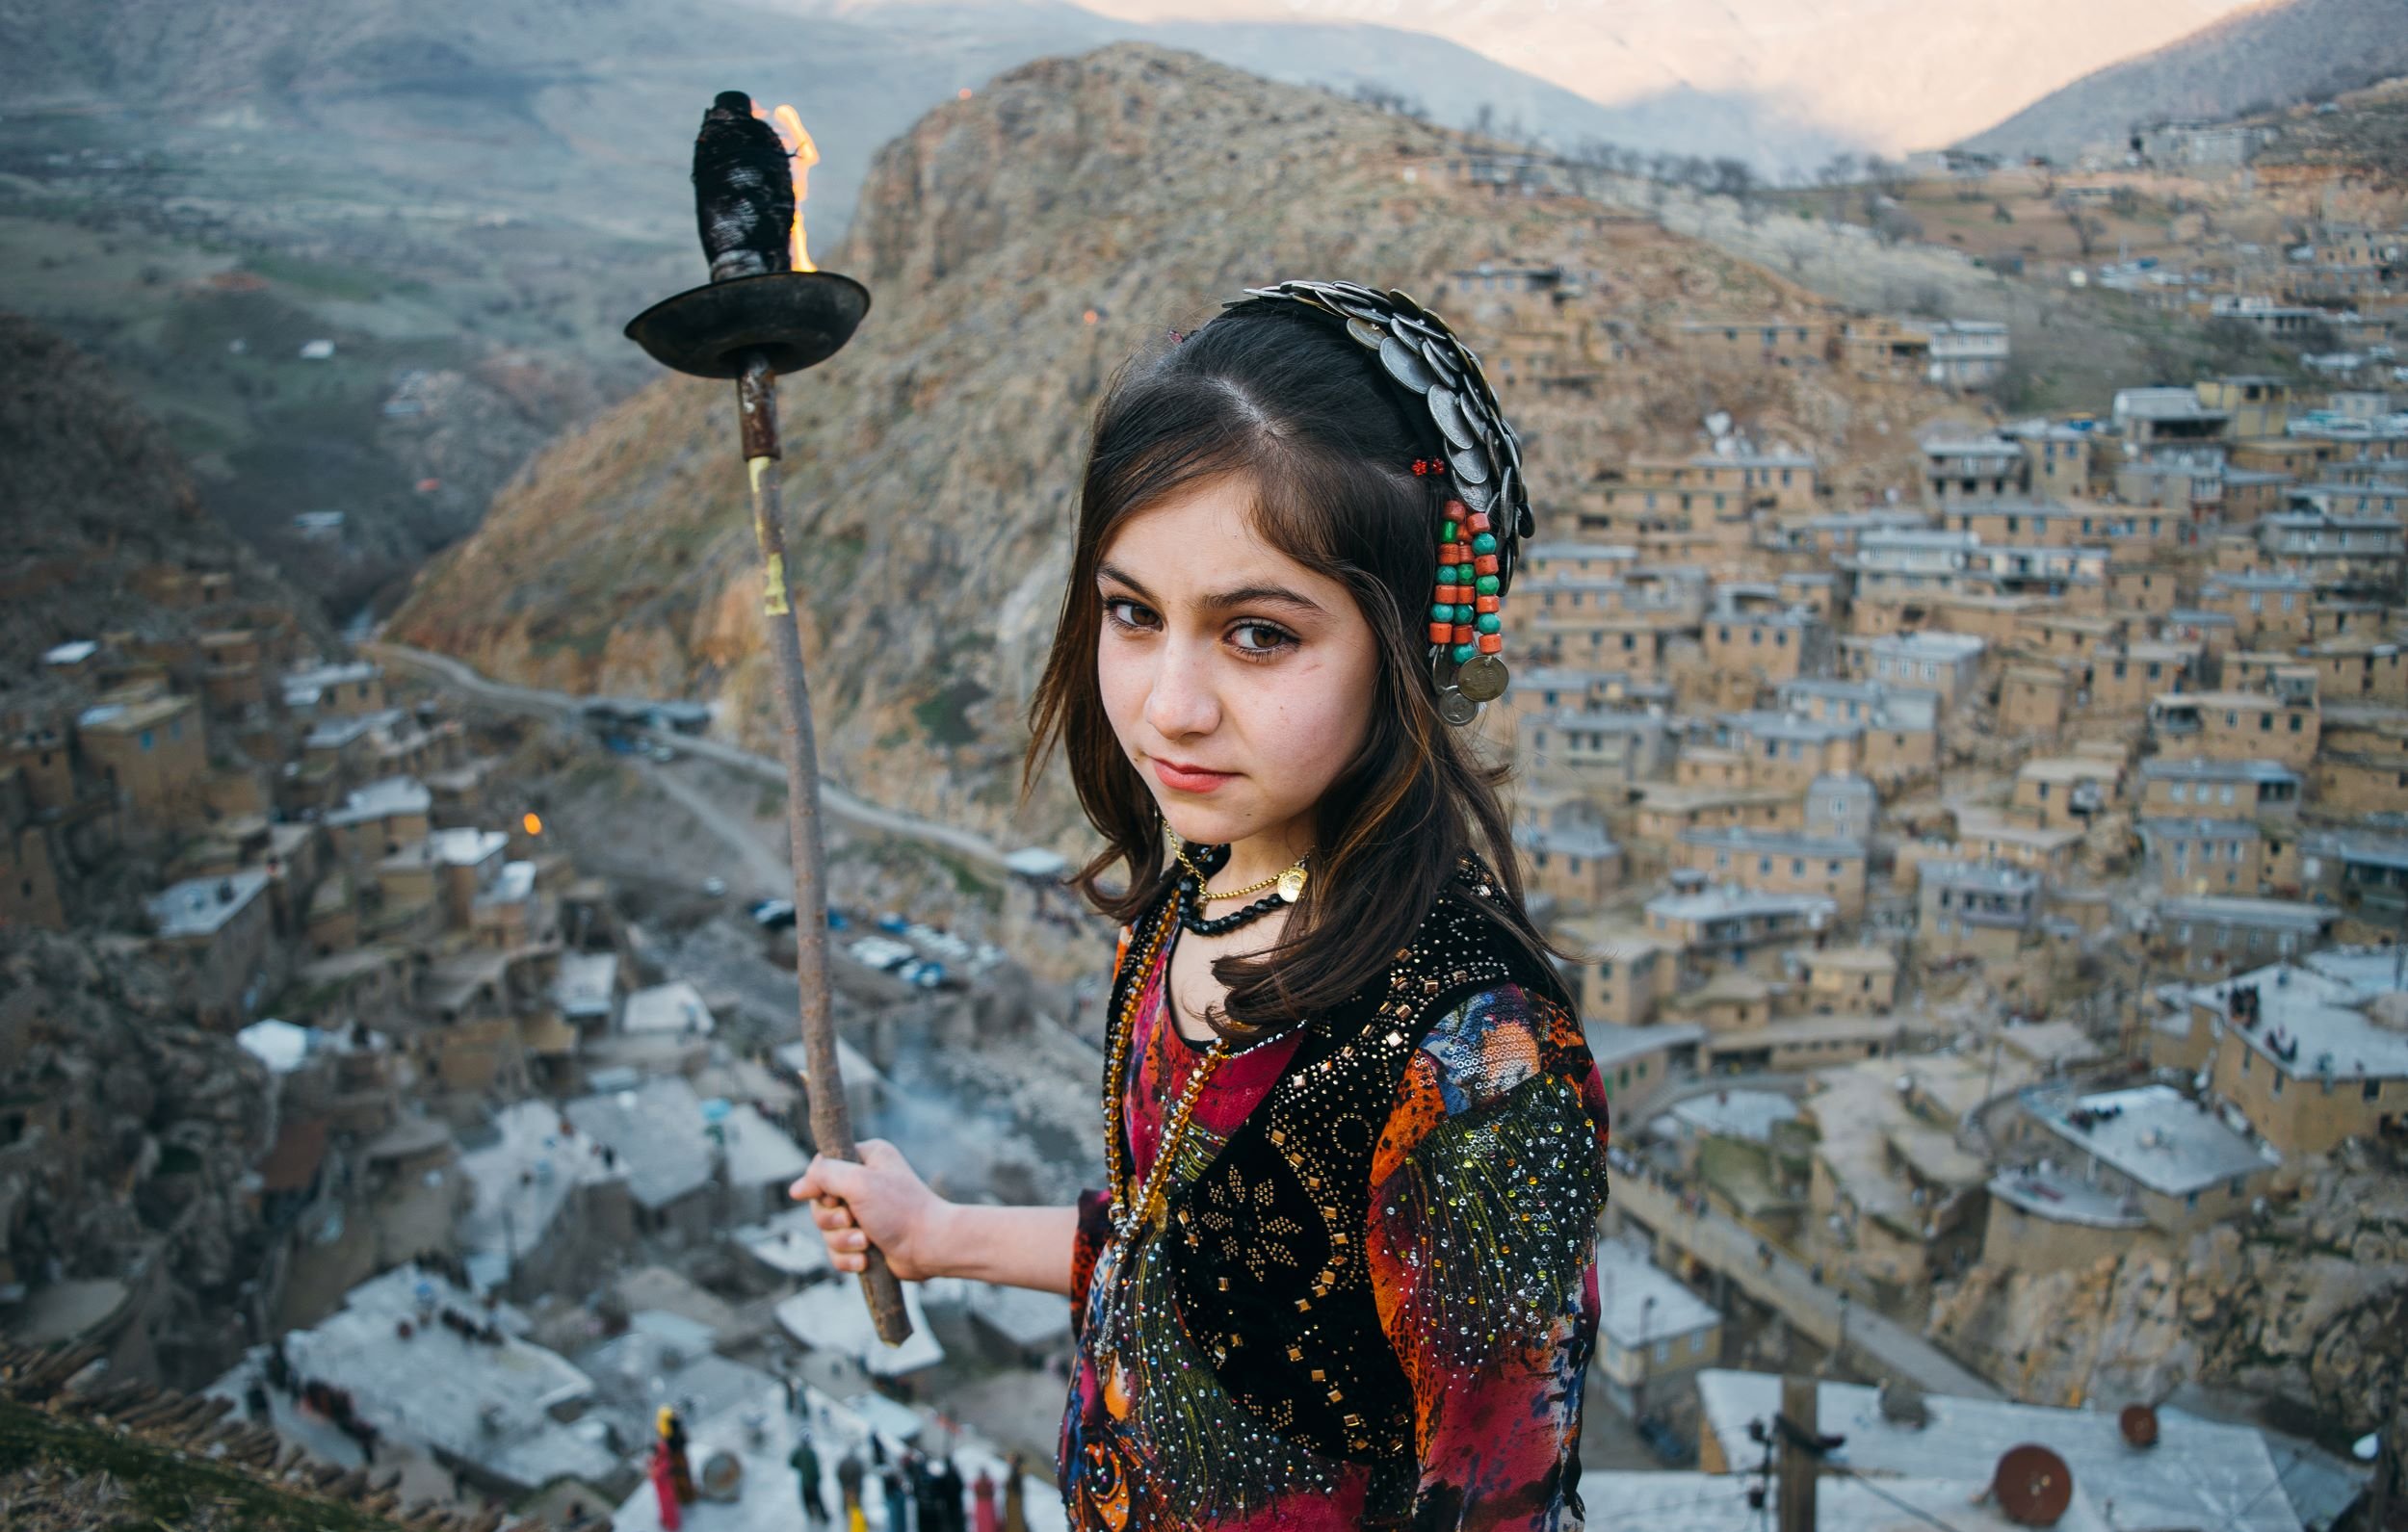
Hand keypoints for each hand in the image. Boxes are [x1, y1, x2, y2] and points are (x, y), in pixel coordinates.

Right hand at [789, 1139, 949, 1280]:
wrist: (931, 1247)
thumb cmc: (900, 1211)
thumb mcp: (859, 1183)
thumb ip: (825, 1175)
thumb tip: (796, 1188)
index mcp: (866, 1159)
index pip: (822, 1168)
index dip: (820, 1188)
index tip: (835, 1199)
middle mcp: (864, 1183)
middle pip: (819, 1204)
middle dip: (832, 1220)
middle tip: (852, 1221)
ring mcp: (864, 1213)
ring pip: (826, 1231)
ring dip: (842, 1241)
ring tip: (865, 1243)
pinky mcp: (864, 1241)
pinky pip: (836, 1252)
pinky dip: (848, 1259)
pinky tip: (865, 1260)